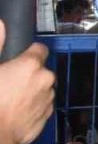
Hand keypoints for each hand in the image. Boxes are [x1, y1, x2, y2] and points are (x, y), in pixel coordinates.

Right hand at [0, 23, 54, 143]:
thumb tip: (2, 24)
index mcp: (31, 65)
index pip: (40, 49)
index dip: (28, 52)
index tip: (17, 58)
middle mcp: (46, 80)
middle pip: (41, 71)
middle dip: (28, 74)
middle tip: (7, 82)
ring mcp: (48, 101)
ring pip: (42, 90)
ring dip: (31, 91)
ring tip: (9, 100)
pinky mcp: (47, 119)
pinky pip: (40, 107)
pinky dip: (31, 108)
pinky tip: (14, 113)